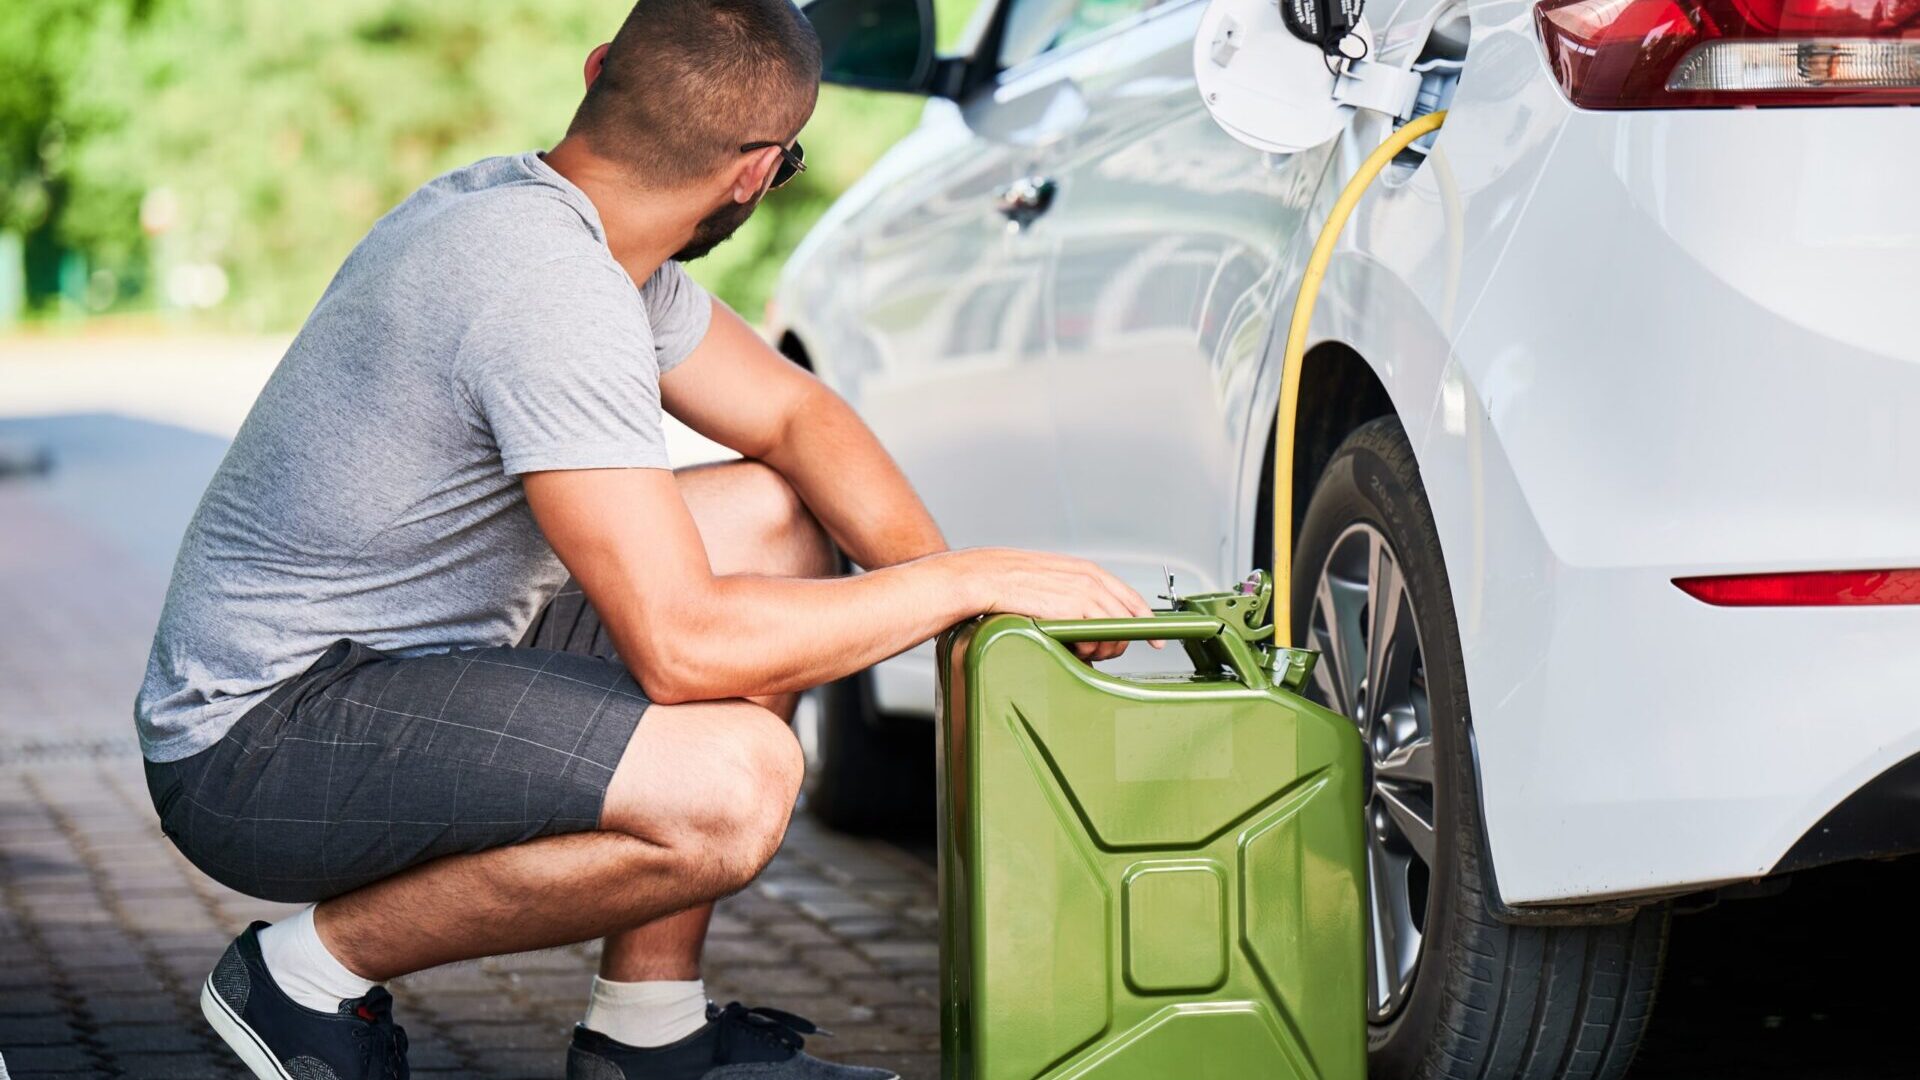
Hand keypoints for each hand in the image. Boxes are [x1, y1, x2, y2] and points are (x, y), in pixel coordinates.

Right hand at [942, 548, 1159, 661]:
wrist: (987, 577)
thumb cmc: (1011, 582)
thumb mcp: (1052, 580)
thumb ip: (1073, 594)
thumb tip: (1086, 620)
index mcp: (1088, 571)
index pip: (1131, 598)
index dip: (1146, 621)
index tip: (1156, 639)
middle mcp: (1092, 580)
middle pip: (1130, 619)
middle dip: (1119, 644)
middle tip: (1098, 654)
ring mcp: (1085, 594)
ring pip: (1116, 633)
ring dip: (1103, 651)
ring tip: (1079, 652)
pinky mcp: (1073, 609)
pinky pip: (1097, 638)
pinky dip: (1090, 650)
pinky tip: (1073, 649)